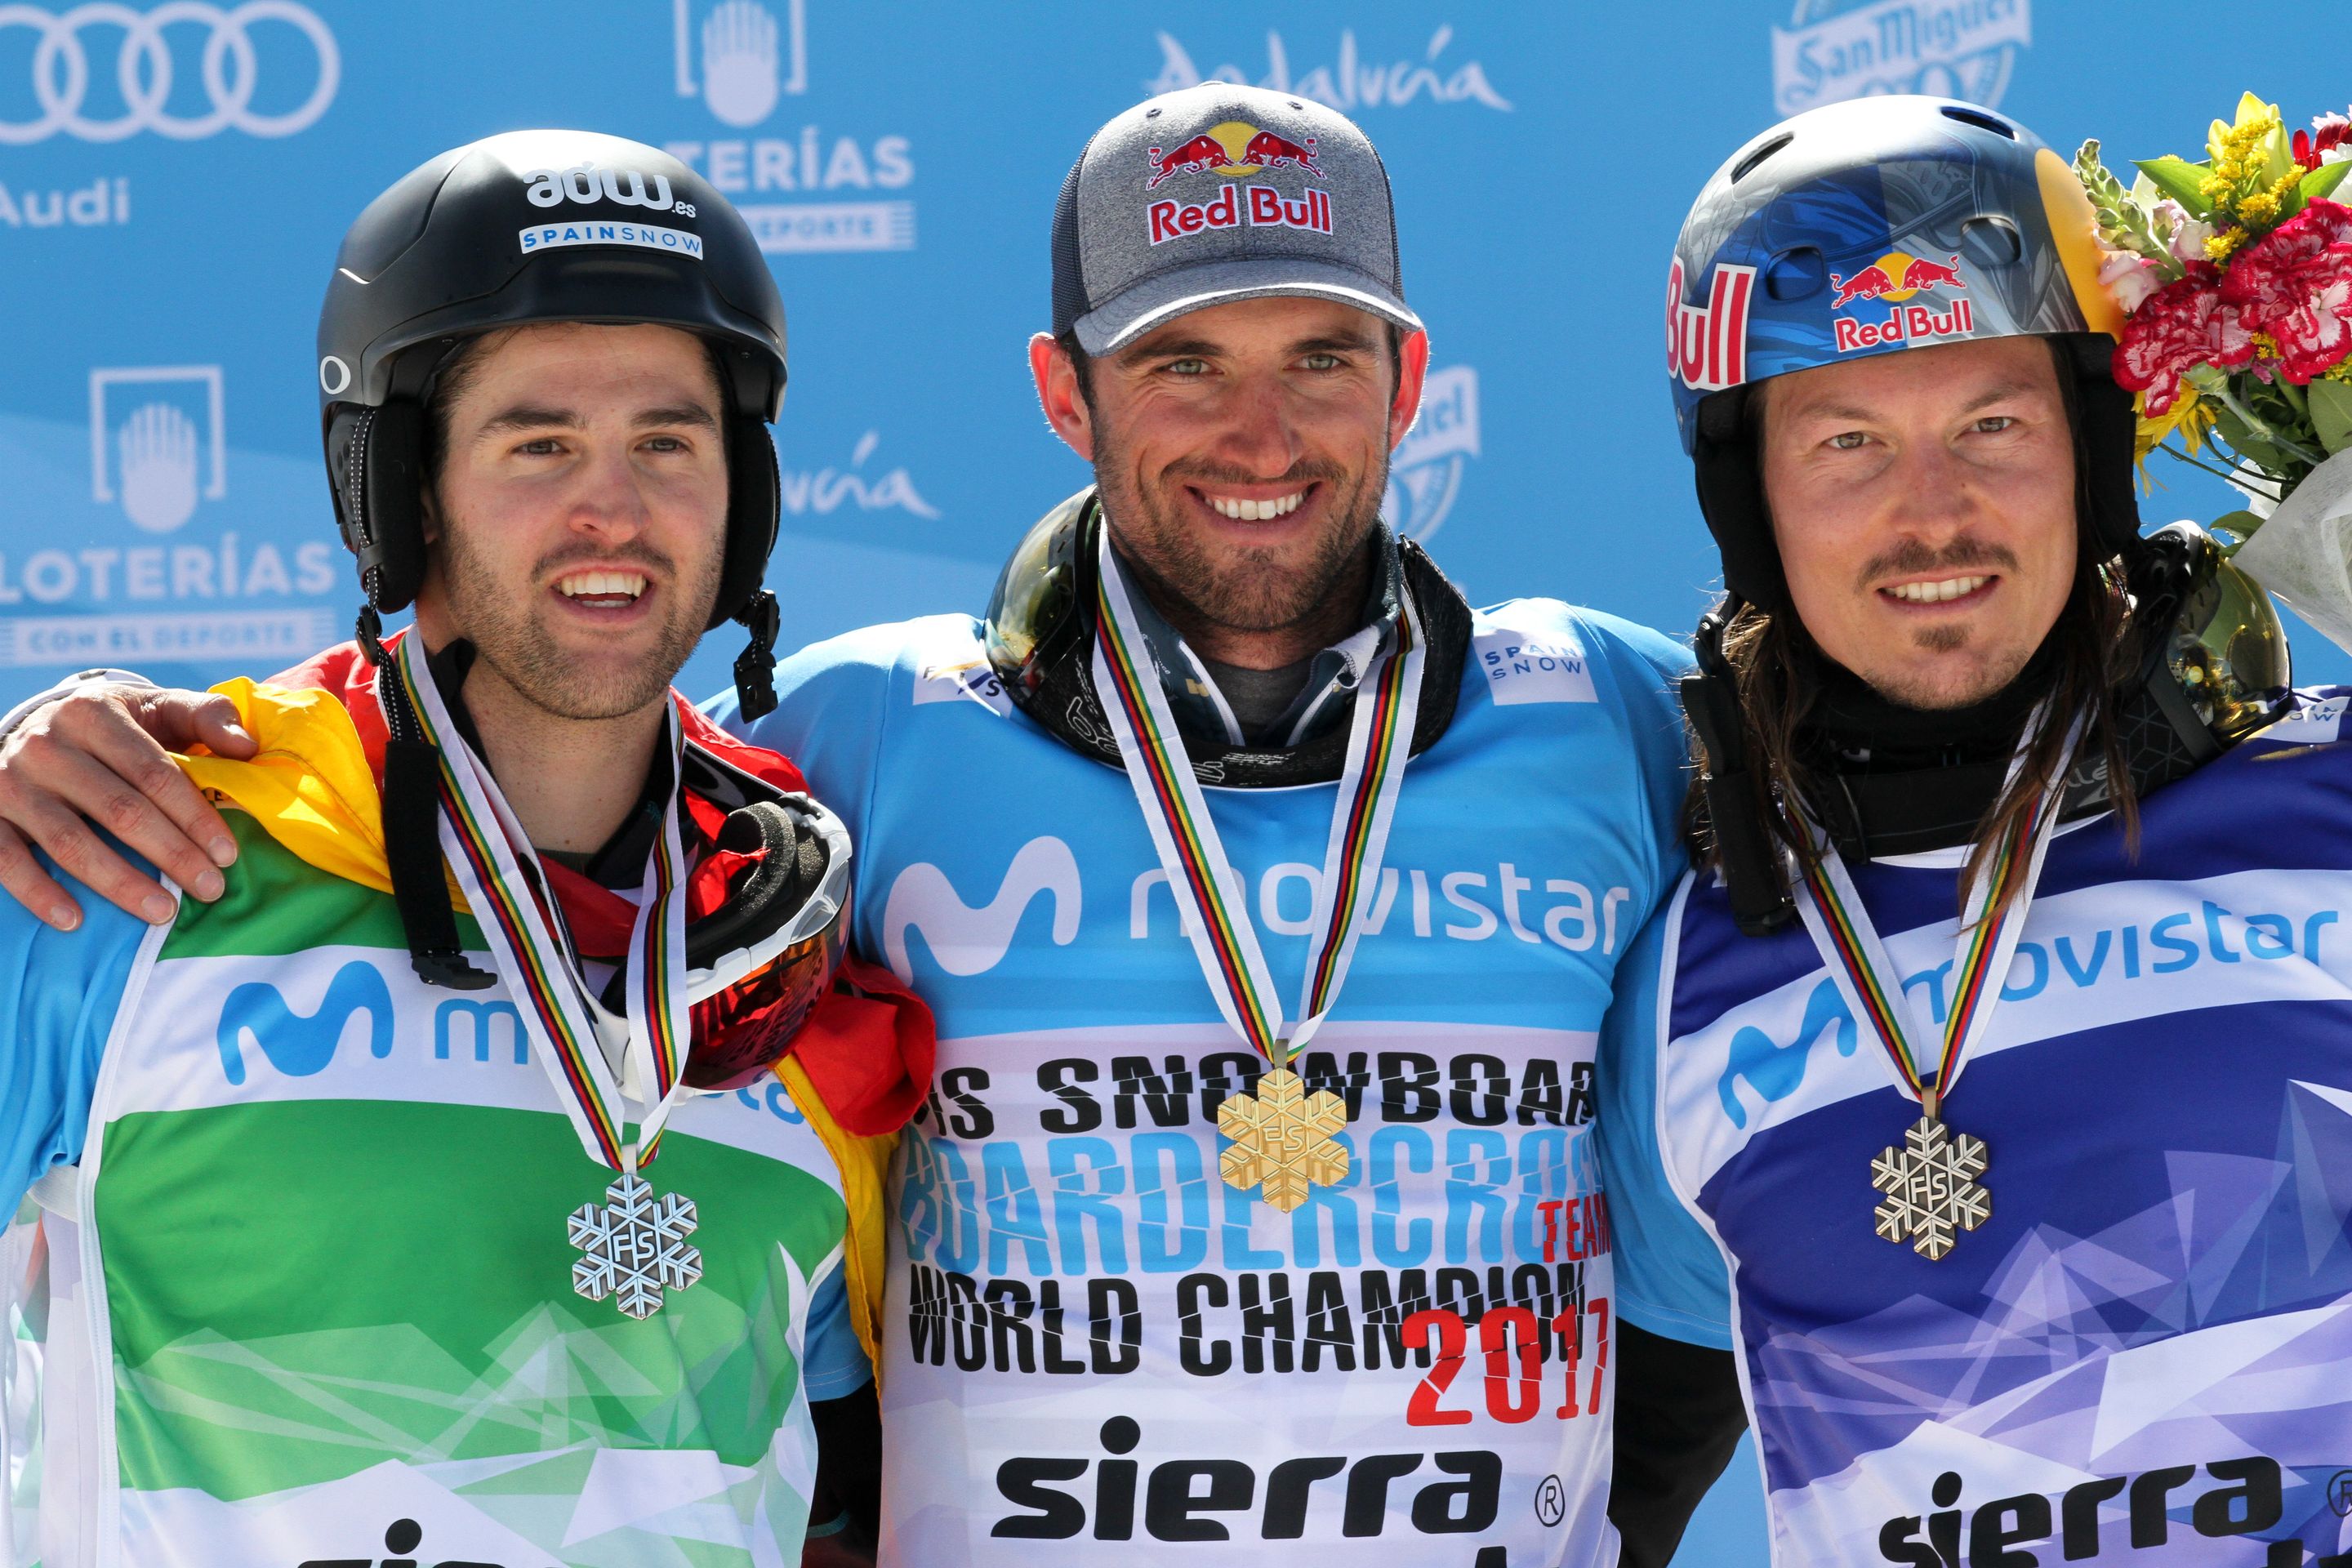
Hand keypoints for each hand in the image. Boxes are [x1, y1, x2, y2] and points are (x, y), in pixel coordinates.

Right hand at [0, 685, 256, 929]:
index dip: (194, 817)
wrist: (32, 726)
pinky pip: (6, 859)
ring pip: (69, 840)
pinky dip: (38, 892)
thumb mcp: (157, 707)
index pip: (155, 774)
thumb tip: (246, 745)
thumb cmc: (115, 727)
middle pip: (120, 810)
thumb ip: (206, 716)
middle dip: (171, 854)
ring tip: (163, 911)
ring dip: (119, 883)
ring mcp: (9, 781)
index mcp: (94, 714)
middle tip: (209, 890)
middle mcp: (46, 745)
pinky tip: (74, 920)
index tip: (227, 855)